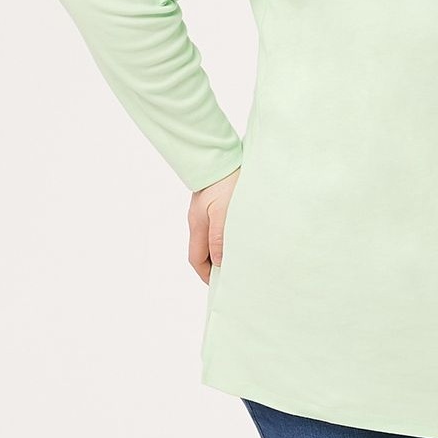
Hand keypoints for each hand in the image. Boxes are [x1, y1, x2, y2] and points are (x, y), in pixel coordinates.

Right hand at [188, 168, 239, 282]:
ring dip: (222, 249)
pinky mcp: (214, 200)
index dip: (207, 275)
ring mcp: (205, 209)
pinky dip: (226, 235)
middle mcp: (198, 219)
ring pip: (211, 237)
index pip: (197, 259)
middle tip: (234, 274)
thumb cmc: (225, 180)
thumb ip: (220, 238)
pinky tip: (241, 235)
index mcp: (198, 225)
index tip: (221, 284)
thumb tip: (220, 262)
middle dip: (215, 265)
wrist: (220, 153)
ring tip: (241, 257)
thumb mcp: (223, 212)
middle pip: (203, 250)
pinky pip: (217, 224)